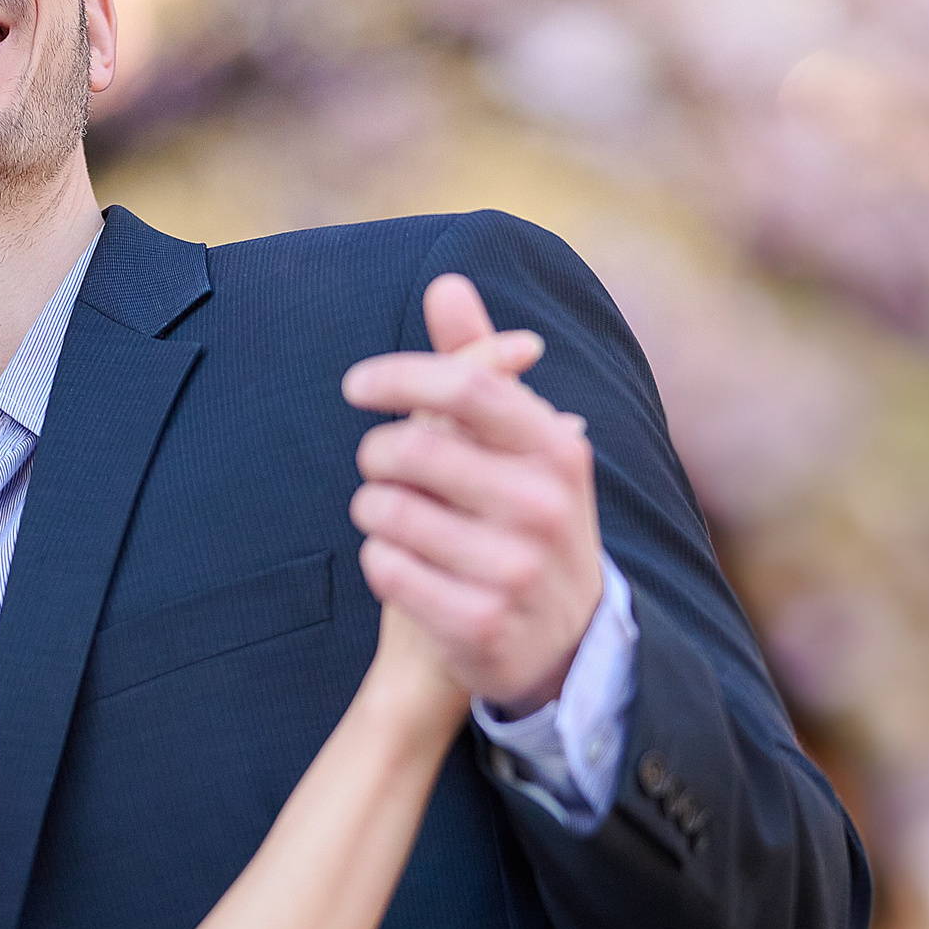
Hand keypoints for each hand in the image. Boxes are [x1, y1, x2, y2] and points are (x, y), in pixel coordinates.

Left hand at [343, 274, 605, 716]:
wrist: (570, 647)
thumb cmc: (530, 520)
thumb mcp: (525, 444)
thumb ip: (482, 364)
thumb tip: (445, 281)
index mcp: (557, 449)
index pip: (468, 386)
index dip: (400, 375)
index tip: (357, 385)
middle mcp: (544, 506)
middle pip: (413, 450)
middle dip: (376, 454)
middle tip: (377, 465)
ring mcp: (515, 569)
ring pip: (389, 511)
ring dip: (371, 509)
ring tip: (388, 516)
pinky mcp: (479, 624)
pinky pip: (386, 569)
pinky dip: (378, 560)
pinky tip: (401, 564)